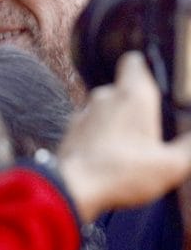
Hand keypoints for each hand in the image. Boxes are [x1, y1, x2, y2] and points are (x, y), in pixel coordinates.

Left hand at [57, 52, 190, 221]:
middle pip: (123, 88)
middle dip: (138, 103)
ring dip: (118, 121)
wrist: (73, 189)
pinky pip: (92, 127)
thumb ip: (189, 148)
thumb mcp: (172, 165)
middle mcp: (105, 97)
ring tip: (133, 146)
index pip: (134, 61)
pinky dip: (101, 135)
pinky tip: (112, 155)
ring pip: (106, 108)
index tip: (157, 79)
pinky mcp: (71, 131)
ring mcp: (84, 113)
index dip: (145, 65)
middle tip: (153, 126)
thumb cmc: (122, 172)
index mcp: (133, 95)